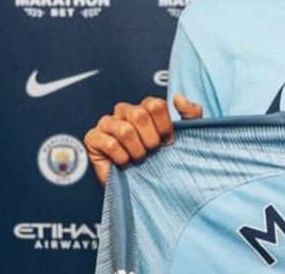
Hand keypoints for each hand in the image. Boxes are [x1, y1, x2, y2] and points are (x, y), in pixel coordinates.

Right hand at [84, 93, 202, 185]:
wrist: (146, 187)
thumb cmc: (164, 158)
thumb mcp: (187, 135)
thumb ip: (192, 113)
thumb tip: (177, 97)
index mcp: (145, 107)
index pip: (155, 105)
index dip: (164, 127)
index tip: (167, 142)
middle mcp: (125, 111)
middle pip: (139, 115)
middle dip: (151, 140)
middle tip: (152, 151)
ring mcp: (107, 123)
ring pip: (125, 130)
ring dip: (137, 150)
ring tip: (139, 158)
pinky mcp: (93, 138)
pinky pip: (109, 143)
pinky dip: (122, 157)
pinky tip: (125, 163)